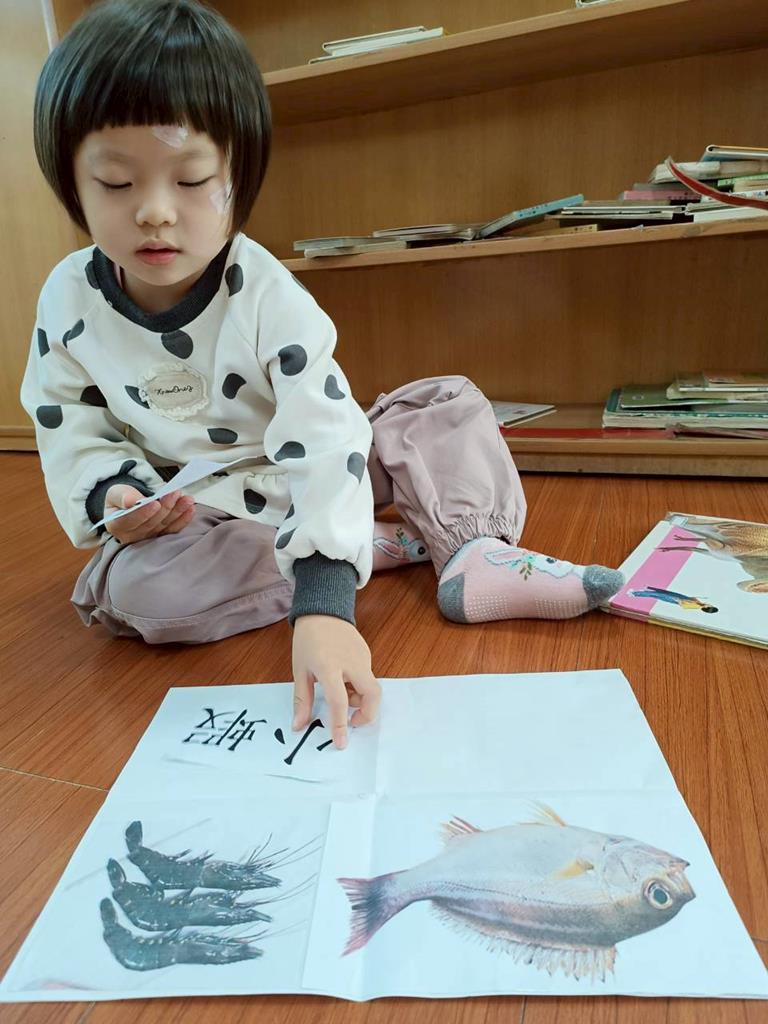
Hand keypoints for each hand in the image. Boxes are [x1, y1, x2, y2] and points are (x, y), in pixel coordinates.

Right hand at [104, 484, 194, 543]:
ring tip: (187, 499)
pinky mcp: (161, 537)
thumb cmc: (122, 499)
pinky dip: (183, 519)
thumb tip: (131, 501)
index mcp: (117, 526)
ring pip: (164, 526)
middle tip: (174, 493)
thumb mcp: (116, 493)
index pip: (129, 521)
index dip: (143, 513)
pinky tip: (190, 509)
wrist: (130, 503)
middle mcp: (132, 536)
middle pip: (151, 523)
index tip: (155, 503)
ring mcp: (149, 538)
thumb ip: (122, 496)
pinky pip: (173, 530)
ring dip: (177, 512)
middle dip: (165, 508)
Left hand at [292, 615, 379, 750]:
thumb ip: (301, 699)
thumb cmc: (307, 640)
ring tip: (341, 694)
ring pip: (370, 687)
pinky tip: (344, 680)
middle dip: (367, 715)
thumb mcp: (300, 670)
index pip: (339, 701)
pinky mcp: (367, 654)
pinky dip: (358, 686)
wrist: (323, 609)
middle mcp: (351, 662)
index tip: (341, 743)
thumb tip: (298, 726)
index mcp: (329, 667)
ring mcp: (362, 657)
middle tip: (352, 722)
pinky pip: (366, 677)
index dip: (340, 724)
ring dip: (359, 699)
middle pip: (372, 695)